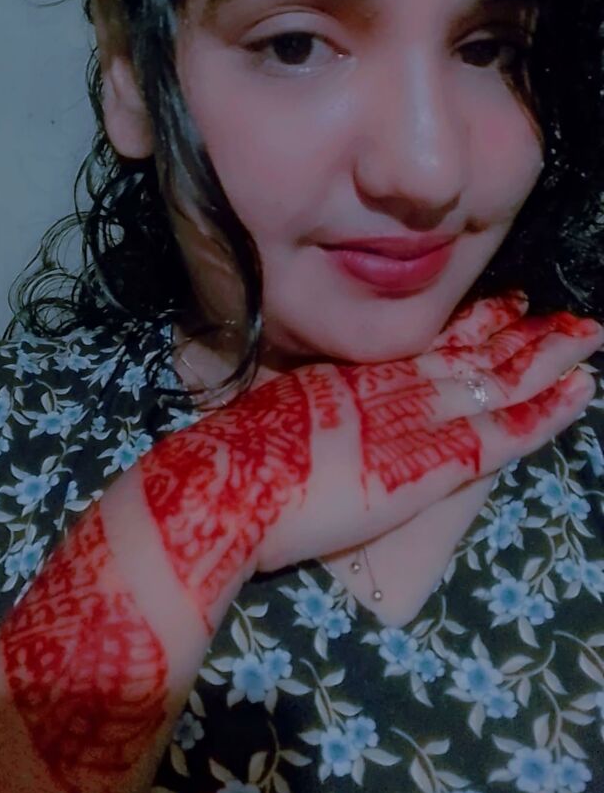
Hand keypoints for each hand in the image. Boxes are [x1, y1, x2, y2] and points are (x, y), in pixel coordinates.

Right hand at [141, 294, 602, 621]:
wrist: (225, 488)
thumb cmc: (234, 461)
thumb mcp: (275, 416)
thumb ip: (309, 404)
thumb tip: (319, 400)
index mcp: (357, 373)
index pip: (429, 342)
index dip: (472, 323)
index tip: (504, 305)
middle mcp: (395, 382)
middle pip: (472, 349)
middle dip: (521, 333)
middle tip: (564, 314)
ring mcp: (419, 416)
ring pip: (498, 379)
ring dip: (547, 358)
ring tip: (588, 335)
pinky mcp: (436, 458)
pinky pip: (504, 432)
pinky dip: (544, 414)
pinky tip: (580, 395)